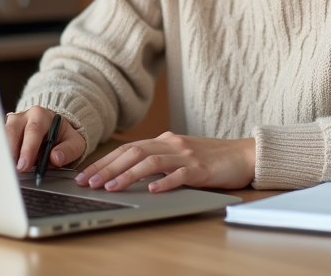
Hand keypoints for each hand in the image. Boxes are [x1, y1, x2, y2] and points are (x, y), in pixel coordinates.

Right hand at [5, 106, 85, 174]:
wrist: (54, 128)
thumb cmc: (63, 136)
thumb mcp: (74, 142)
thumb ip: (68, 150)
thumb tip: (55, 158)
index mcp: (41, 116)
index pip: (33, 130)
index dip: (27, 149)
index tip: (23, 166)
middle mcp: (24, 117)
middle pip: (12, 130)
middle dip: (11, 152)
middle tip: (13, 171)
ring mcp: (12, 123)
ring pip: (3, 135)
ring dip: (4, 154)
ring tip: (7, 170)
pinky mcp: (5, 132)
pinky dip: (0, 154)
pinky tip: (2, 167)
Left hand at [75, 132, 254, 192]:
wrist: (243, 155)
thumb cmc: (211, 159)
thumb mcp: (180, 155)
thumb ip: (159, 160)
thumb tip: (128, 173)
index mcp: (165, 140)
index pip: (128, 149)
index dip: (105, 162)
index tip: (86, 175)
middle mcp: (172, 144)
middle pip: (133, 153)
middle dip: (107, 168)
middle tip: (89, 183)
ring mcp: (187, 155)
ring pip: (151, 162)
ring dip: (127, 175)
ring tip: (111, 188)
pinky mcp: (201, 169)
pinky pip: (180, 174)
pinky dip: (164, 181)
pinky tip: (152, 190)